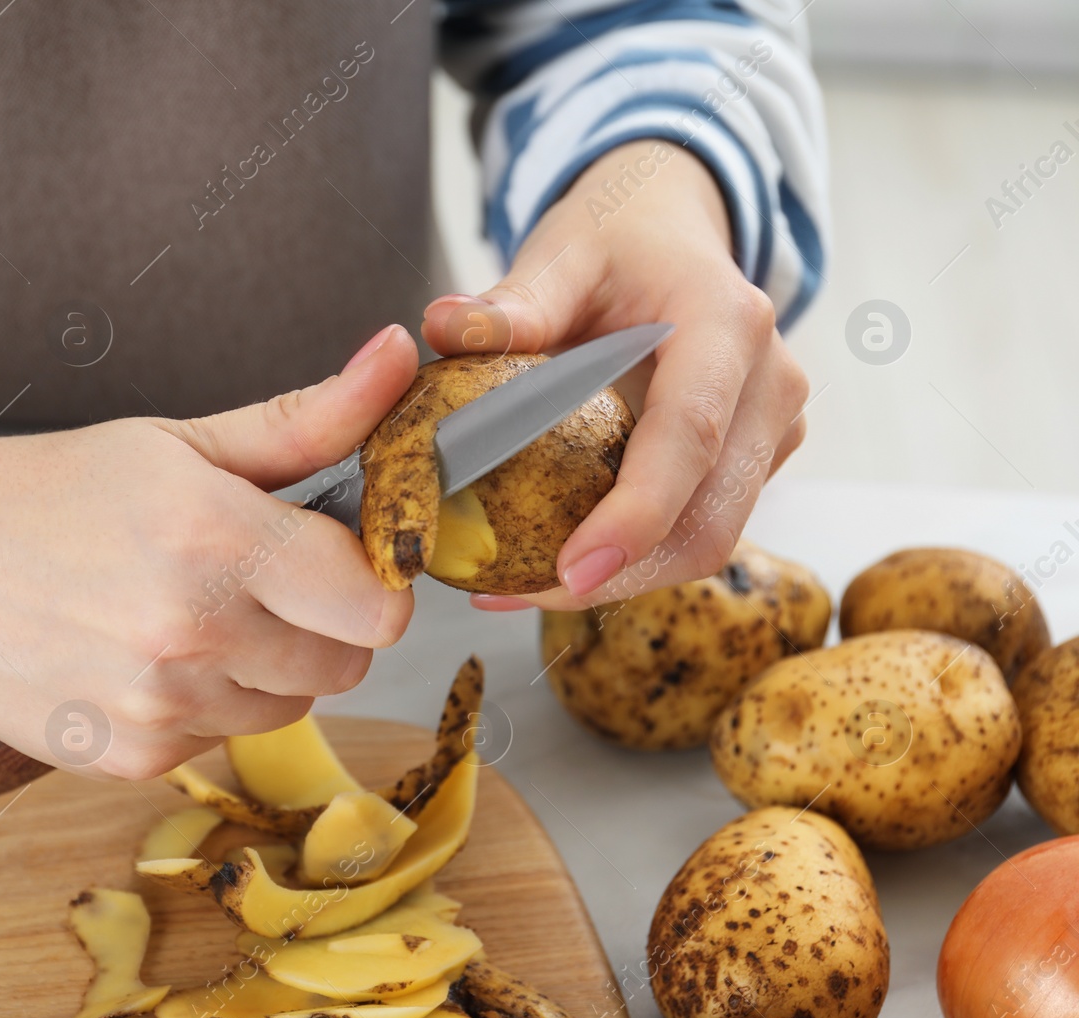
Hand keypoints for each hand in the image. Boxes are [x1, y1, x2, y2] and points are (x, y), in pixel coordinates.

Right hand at [0, 325, 418, 778]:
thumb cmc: (53, 492)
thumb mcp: (182, 441)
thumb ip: (308, 418)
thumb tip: (400, 355)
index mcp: (217, 535)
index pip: (378, 603)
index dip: (375, 579)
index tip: (341, 559)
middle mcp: (191, 629)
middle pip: (346, 661)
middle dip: (324, 622)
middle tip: (261, 580)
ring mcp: (160, 705)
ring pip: (286, 705)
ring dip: (264, 668)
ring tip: (191, 613)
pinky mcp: (130, 757)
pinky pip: (219, 739)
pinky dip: (202, 706)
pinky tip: (145, 657)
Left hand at [422, 139, 808, 610]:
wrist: (672, 228)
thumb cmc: (617, 238)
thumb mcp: (561, 252)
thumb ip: (512, 301)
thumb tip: (442, 327)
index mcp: (727, 324)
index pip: (690, 436)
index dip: (637, 513)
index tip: (574, 569)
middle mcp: (769, 383)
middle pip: (710, 516)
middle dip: (621, 574)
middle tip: (517, 592)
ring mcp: (773, 427)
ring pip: (709, 537)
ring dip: (621, 579)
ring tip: (517, 586)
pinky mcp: (756, 459)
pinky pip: (699, 527)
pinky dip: (631, 558)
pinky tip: (550, 562)